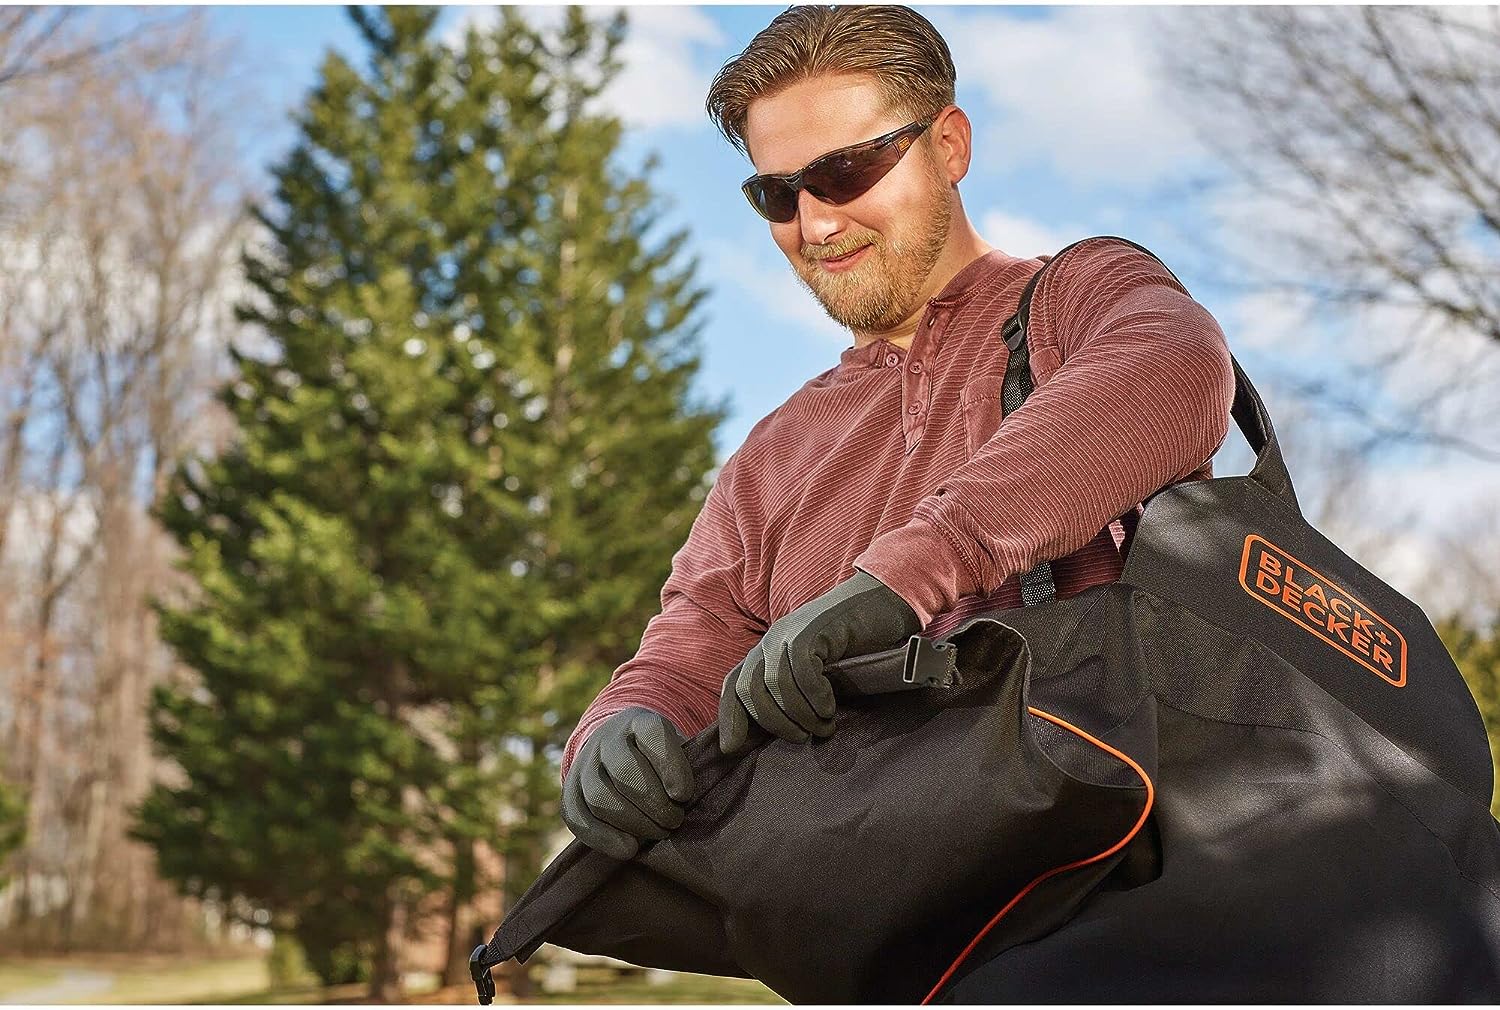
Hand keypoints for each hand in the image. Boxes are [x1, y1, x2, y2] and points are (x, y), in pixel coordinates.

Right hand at [561, 707, 693, 859]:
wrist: (619, 751)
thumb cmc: (662, 759)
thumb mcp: (680, 747)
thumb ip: (693, 764)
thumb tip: (703, 789)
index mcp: (640, 720)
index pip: (653, 735)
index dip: (671, 767)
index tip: (685, 795)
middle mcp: (607, 737)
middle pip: (625, 770)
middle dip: (654, 803)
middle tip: (675, 821)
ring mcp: (584, 763)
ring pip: (599, 796)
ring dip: (632, 823)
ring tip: (658, 834)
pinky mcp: (569, 790)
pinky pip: (576, 816)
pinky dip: (602, 837)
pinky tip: (629, 849)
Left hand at [718, 569, 920, 754]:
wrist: (882, 600)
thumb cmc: (854, 643)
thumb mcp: (818, 670)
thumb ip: (797, 692)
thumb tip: (786, 732)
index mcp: (766, 651)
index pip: (734, 686)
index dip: (729, 718)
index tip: (731, 749)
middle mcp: (771, 640)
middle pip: (750, 690)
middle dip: (774, 723)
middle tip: (801, 738)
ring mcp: (789, 631)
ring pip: (775, 684)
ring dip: (799, 714)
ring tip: (824, 727)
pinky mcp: (812, 628)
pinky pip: (801, 669)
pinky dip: (814, 695)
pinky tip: (829, 706)